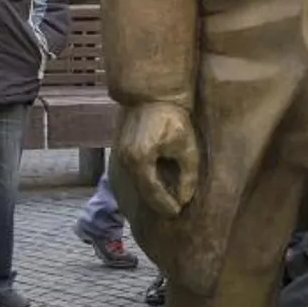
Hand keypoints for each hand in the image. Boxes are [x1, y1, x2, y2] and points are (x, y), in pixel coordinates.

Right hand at [119, 101, 198, 217]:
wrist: (152, 94)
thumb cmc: (172, 117)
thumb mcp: (186, 147)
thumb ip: (187, 175)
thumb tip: (184, 198)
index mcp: (140, 160)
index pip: (153, 192)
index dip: (165, 204)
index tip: (177, 213)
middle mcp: (126, 160)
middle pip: (142, 190)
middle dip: (157, 202)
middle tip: (172, 211)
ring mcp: (120, 154)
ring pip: (136, 181)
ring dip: (150, 191)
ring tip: (165, 200)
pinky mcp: (121, 148)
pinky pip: (133, 171)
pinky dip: (144, 180)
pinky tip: (156, 183)